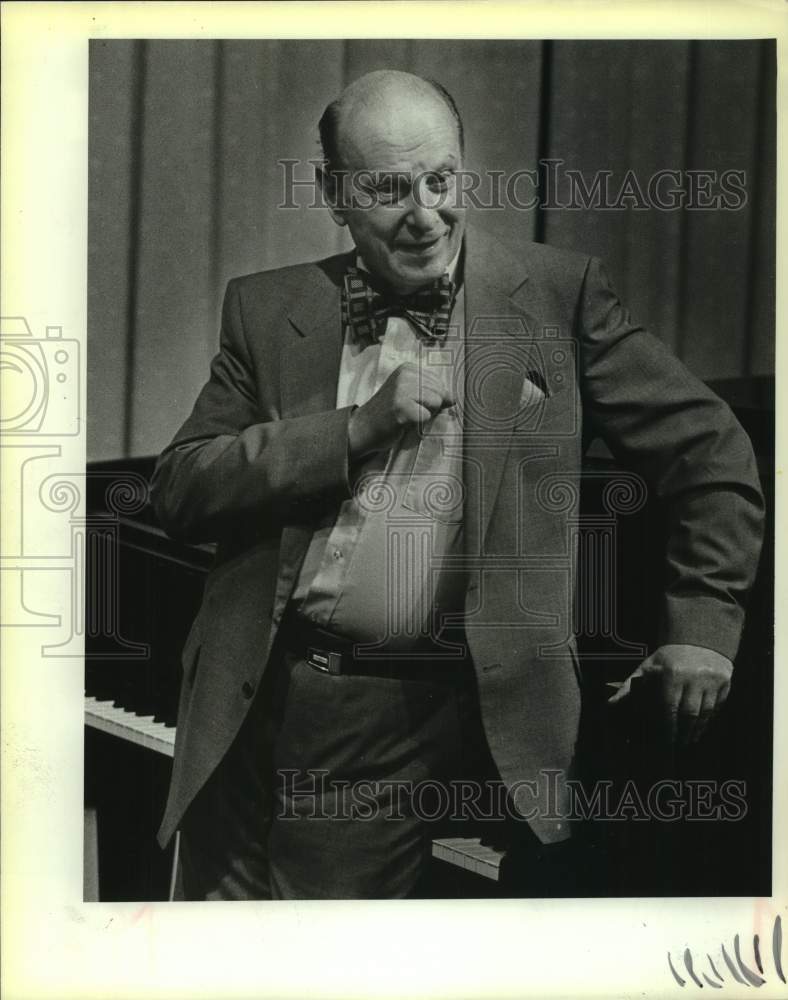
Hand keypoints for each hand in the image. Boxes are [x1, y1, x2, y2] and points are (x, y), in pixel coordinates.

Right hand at [348, 361, 454, 458]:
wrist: (364, 426)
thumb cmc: (390, 412)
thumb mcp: (410, 394)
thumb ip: (432, 392)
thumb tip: (454, 398)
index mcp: (408, 368)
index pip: (440, 382)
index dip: (432, 397)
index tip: (412, 401)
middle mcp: (405, 375)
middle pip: (440, 393)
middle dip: (429, 406)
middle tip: (409, 410)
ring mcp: (402, 390)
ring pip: (436, 403)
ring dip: (424, 414)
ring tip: (407, 415)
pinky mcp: (401, 407)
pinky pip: (426, 416)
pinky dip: (418, 423)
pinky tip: (403, 421)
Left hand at [607, 644, 732, 745]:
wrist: (699, 639)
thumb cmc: (669, 658)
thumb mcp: (648, 667)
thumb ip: (629, 686)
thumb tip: (610, 704)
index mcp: (671, 673)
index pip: (668, 707)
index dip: (667, 727)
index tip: (665, 740)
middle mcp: (693, 676)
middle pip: (688, 714)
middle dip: (682, 732)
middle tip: (677, 743)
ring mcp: (711, 680)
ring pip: (705, 713)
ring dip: (697, 730)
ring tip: (689, 739)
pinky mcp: (725, 682)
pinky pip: (718, 707)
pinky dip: (710, 720)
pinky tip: (702, 727)